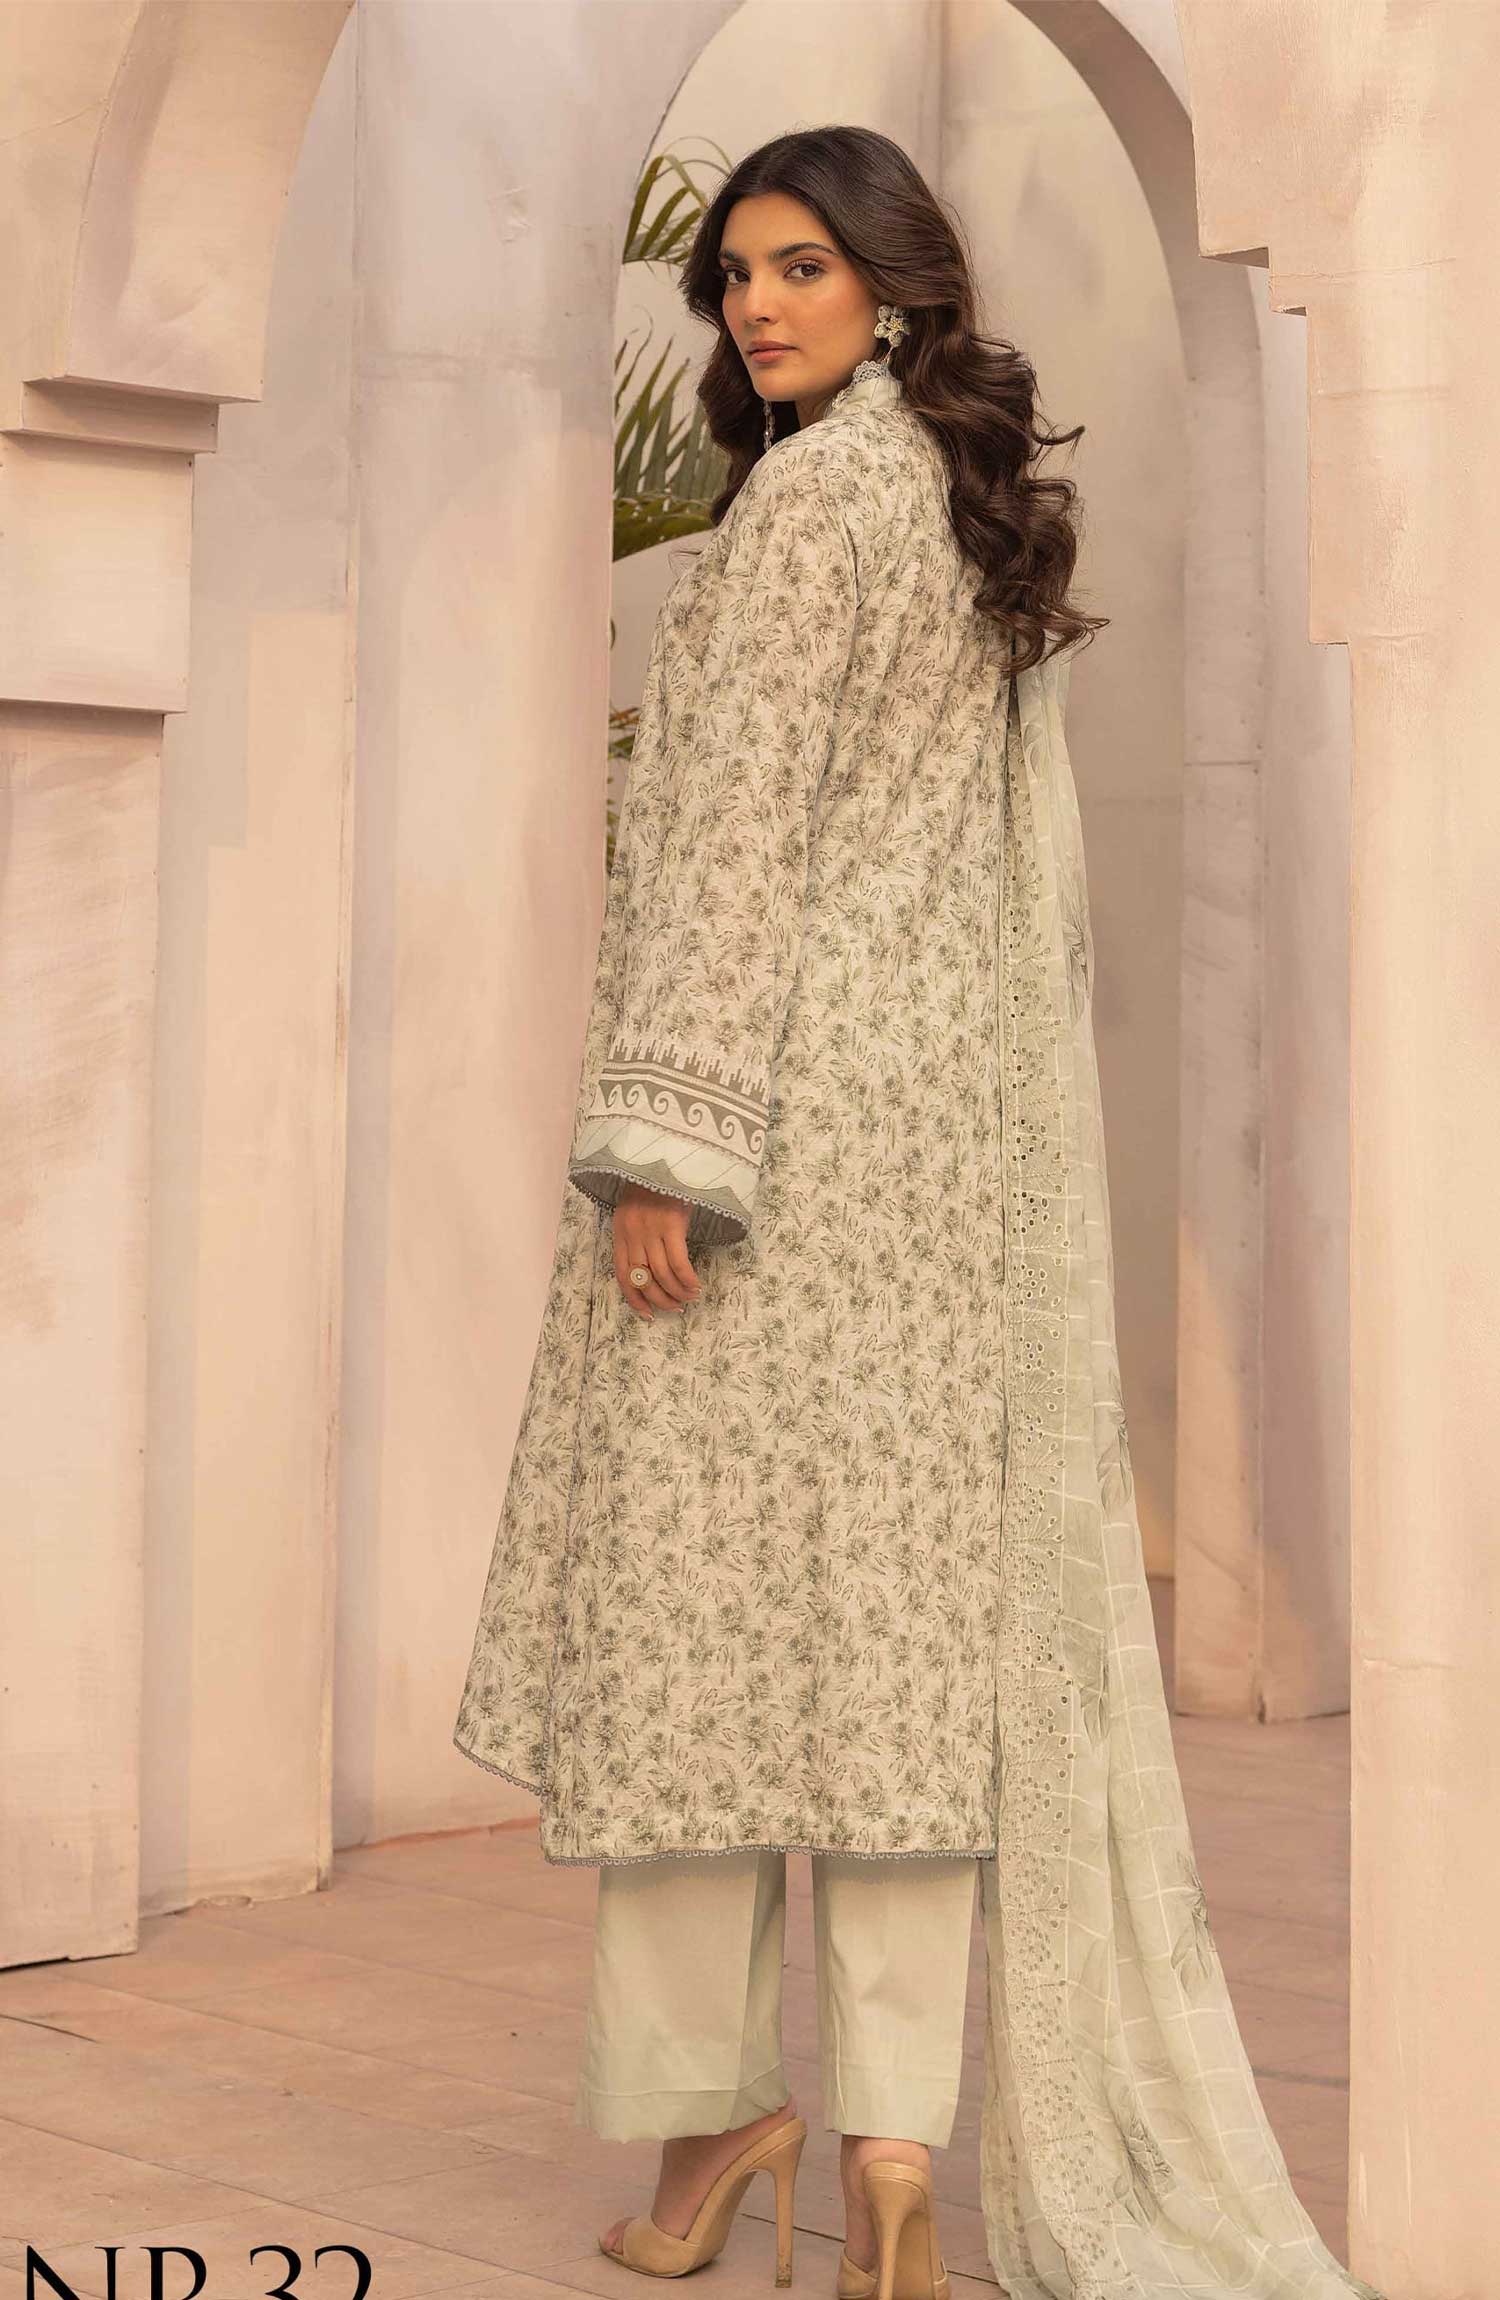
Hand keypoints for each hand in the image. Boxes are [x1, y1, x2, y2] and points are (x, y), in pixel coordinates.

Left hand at [613, 1182, 701, 1319]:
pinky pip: (679, 1263)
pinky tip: (695, 1286)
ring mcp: (650, 1230)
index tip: (646, 1313)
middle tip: (674, 1308)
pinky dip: (687, 1279)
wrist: (663, 1156)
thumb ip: (636, 1236)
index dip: (634, 1298)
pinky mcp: (671, 1225)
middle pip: (643, 1279)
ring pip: (662, 1274)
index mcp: (620, 1232)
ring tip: (689, 1298)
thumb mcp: (634, 1211)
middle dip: (659, 1299)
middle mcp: (632, 1234)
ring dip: (677, 1292)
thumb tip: (649, 1268)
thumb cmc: (653, 1185)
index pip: (623, 1275)